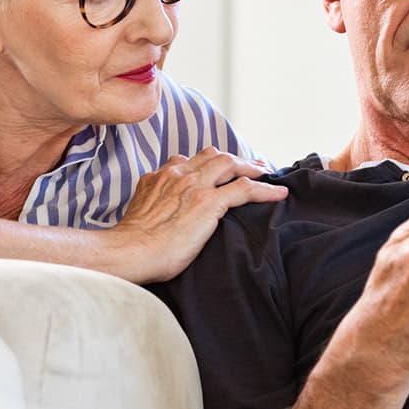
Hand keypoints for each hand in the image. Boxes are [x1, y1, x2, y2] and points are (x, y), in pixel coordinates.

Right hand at [108, 148, 287, 282]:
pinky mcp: (209, 202)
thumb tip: (165, 209)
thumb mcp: (140, 211)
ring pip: (230, 164)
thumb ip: (155, 200)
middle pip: (214, 156)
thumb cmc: (132, 244)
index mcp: (161, 176)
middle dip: (236, 159)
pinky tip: (279, 193)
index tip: (222, 169)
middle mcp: (178, 173)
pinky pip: (244, 189)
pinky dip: (265, 189)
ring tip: (268, 174)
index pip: (191, 159)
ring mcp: (195, 186)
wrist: (129, 252)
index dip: (211, 162)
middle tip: (253, 166)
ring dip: (252, 167)